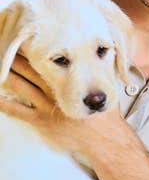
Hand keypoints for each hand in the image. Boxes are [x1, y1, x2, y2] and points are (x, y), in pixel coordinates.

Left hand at [0, 54, 120, 154]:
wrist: (104, 140)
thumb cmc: (105, 117)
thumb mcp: (107, 90)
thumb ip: (103, 72)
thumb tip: (105, 55)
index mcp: (69, 81)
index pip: (46, 60)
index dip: (32, 50)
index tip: (23, 40)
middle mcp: (54, 90)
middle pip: (28, 69)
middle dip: (14, 58)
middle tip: (3, 48)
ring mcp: (45, 106)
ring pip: (19, 86)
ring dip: (5, 75)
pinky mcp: (41, 121)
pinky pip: (17, 111)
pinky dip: (3, 103)